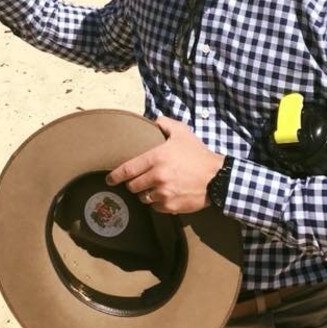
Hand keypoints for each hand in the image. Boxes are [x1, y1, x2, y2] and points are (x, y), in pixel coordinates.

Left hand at [105, 116, 224, 213]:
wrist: (217, 178)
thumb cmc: (197, 154)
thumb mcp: (182, 133)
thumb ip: (165, 124)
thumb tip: (154, 120)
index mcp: (156, 158)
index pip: (128, 169)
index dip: (115, 176)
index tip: (109, 179)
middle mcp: (157, 177)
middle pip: (133, 186)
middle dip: (133, 184)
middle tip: (138, 180)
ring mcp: (164, 193)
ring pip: (143, 197)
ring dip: (145, 193)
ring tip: (154, 187)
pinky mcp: (171, 206)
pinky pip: (156, 207)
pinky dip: (157, 203)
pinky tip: (165, 195)